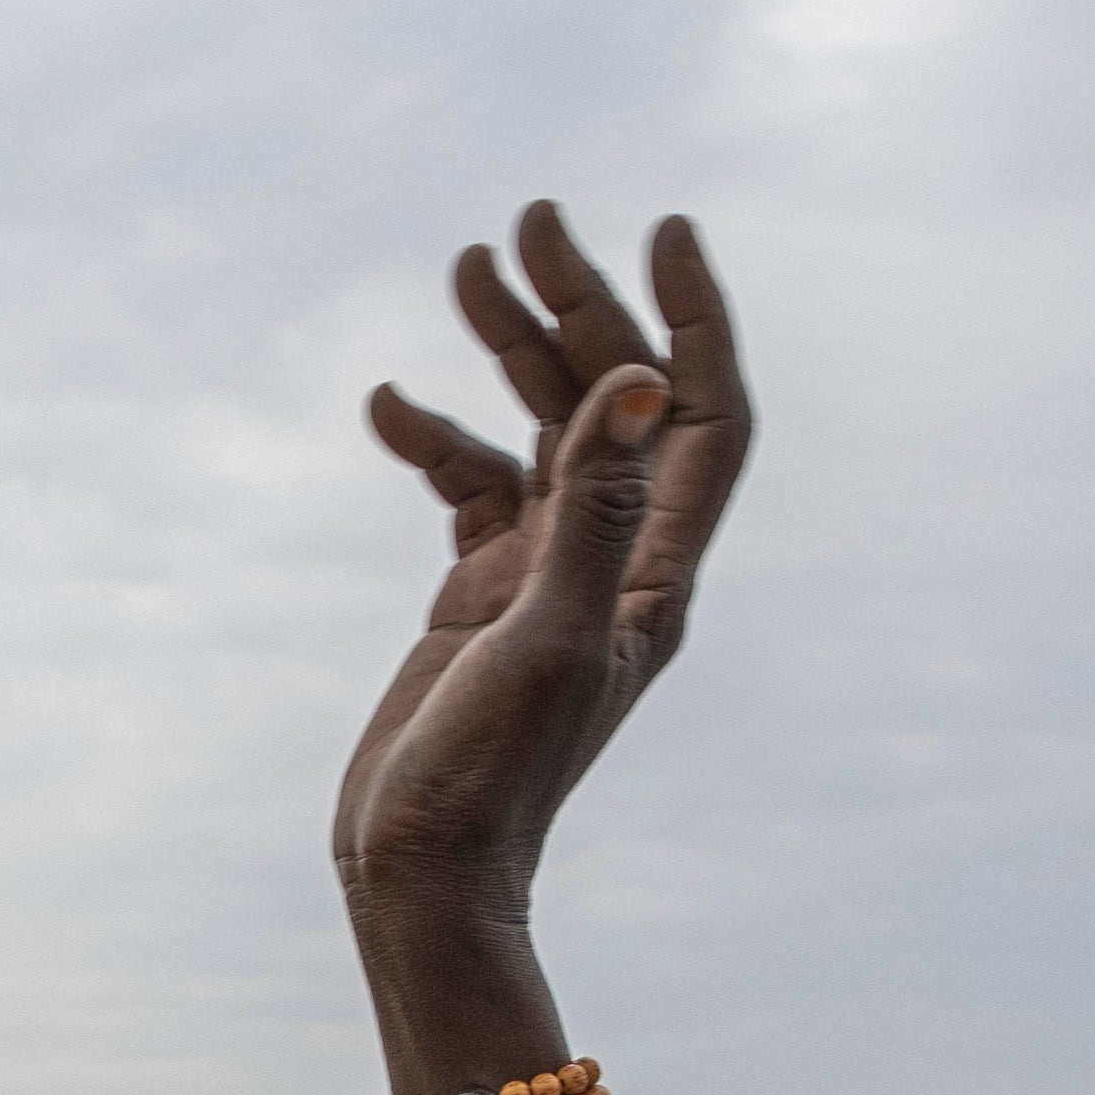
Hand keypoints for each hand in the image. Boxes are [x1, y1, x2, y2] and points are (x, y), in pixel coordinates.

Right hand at [333, 207, 754, 996]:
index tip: (663, 230)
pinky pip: (469, 483)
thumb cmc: (492, 778)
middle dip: (581, 306)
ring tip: (468, 265)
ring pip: (541, 427)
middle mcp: (612, 562)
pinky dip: (433, 436)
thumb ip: (592, 508)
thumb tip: (645, 384)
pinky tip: (387, 404)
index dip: (696, 320)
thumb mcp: (545, 634)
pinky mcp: (479, 593)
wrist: (420, 874)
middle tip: (533, 220)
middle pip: (618, 401)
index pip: (708, 418)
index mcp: (656, 573)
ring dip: (510, 347)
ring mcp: (544, 574)